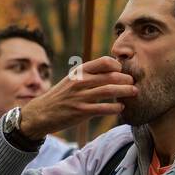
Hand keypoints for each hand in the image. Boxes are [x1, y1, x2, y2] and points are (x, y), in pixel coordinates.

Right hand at [17, 55, 136, 139]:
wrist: (40, 113)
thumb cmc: (62, 95)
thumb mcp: (73, 79)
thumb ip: (91, 74)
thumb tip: (115, 69)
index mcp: (79, 71)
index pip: (104, 62)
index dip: (118, 65)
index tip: (123, 71)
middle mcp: (80, 81)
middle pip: (111, 76)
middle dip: (126, 79)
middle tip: (134, 83)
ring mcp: (80, 97)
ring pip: (110, 91)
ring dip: (125, 91)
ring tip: (134, 92)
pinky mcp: (81, 111)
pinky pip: (104, 108)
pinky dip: (116, 108)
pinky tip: (121, 107)